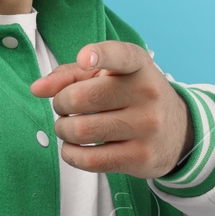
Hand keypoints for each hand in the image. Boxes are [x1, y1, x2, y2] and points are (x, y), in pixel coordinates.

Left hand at [29, 40, 193, 179]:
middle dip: (60, 103)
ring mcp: (148, 127)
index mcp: (138, 65)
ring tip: (68, 127)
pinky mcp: (141, 157)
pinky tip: (72, 148)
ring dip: (63, 130)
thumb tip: (37, 89)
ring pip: (81, 131)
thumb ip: (71, 75)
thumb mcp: (109, 75)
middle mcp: (147, 93)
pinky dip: (70, 154)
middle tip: (63, 107)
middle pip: (81, 98)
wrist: (177, 131)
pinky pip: (90, 160)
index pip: (121, 55)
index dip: (100, 55)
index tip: (85, 58)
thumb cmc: (131, 96)